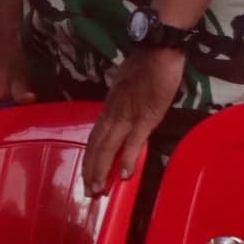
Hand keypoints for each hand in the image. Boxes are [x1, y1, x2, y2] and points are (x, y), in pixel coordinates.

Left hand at [83, 46, 187, 198]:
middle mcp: (113, 114)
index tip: (86, 174)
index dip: (90, 157)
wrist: (157, 50)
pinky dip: (128, 159)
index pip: (95, 136)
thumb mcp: (126, 86)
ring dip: (102, 170)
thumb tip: (121, 114)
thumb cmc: (145, 66)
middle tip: (88, 193)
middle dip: (91, 170)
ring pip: (109, 147)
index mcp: (109, 107)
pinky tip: (126, 175)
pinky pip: (134, 141)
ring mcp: (128, 116)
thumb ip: (122, 102)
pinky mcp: (146, 117)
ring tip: (98, 189)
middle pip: (96, 146)